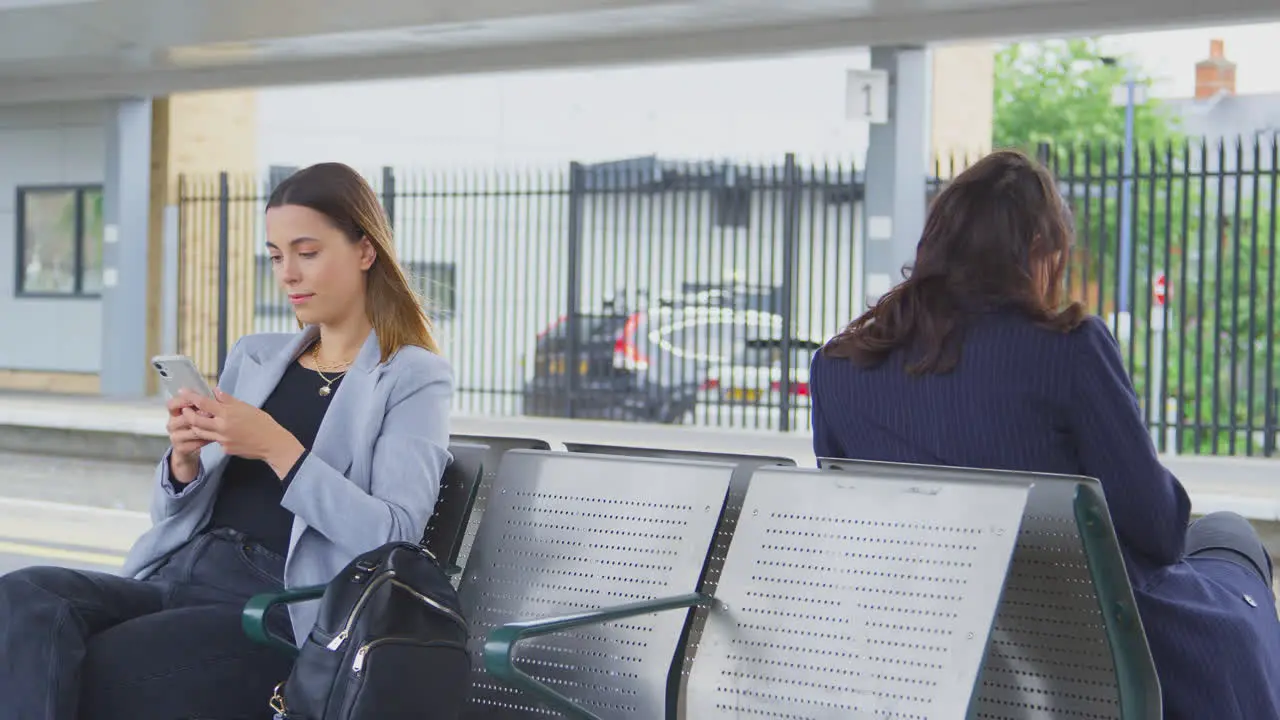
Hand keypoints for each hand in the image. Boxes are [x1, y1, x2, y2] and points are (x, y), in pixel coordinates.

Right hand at [166, 394, 210, 483]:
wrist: (189, 448)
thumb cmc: (194, 426)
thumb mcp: (196, 413)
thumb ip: (201, 403)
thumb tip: (215, 391)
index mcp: (174, 413)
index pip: (172, 404)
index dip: (184, 400)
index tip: (197, 399)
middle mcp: (171, 424)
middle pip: (185, 417)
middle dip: (201, 414)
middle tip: (214, 413)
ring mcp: (175, 437)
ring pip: (193, 430)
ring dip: (207, 428)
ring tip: (218, 425)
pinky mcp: (181, 448)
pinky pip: (196, 443)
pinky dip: (207, 439)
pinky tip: (215, 437)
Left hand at [183, 388, 305, 479]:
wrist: (272, 443)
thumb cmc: (262, 423)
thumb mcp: (246, 407)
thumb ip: (228, 400)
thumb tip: (216, 391)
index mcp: (228, 414)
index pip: (204, 403)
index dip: (191, 397)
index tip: (183, 392)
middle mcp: (222, 427)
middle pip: (195, 420)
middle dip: (187, 414)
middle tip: (184, 408)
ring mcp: (222, 440)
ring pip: (200, 432)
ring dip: (195, 425)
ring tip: (196, 419)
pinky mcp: (225, 449)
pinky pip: (213, 440)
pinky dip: (212, 434)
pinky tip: (218, 431)